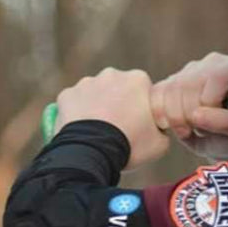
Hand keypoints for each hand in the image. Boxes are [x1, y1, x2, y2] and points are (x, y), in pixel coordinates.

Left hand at [55, 68, 169, 169]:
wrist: (93, 151)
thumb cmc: (131, 144)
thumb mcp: (161, 142)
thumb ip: (161, 129)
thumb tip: (157, 129)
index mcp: (138, 79)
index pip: (144, 91)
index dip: (142, 108)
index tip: (140, 125)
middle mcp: (112, 74)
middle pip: (118, 89)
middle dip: (119, 103)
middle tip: (119, 129)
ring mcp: (86, 83)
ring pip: (95, 94)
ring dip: (97, 107)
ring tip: (98, 133)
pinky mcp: (66, 95)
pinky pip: (74, 104)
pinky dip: (77, 115)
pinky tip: (82, 132)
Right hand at [150, 52, 227, 159]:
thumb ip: (226, 123)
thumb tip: (196, 115)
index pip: (215, 78)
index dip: (211, 108)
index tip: (218, 127)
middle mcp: (215, 61)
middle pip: (189, 83)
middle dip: (189, 116)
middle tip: (200, 133)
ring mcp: (193, 67)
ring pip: (171, 88)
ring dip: (175, 117)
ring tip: (189, 130)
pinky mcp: (175, 78)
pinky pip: (157, 91)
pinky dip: (159, 113)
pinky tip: (173, 126)